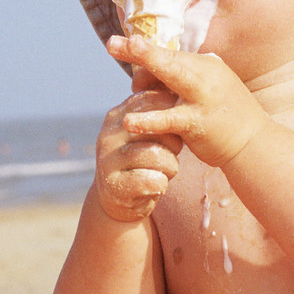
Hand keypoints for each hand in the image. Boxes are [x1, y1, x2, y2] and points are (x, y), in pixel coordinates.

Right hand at [94, 85, 182, 221]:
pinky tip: (156, 185)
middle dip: (174, 143)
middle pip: (158, 128)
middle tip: (172, 153)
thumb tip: (185, 93)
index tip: (177, 130)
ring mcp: (108, 160)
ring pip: (158, 155)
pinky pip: (153, 181)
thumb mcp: (148, 133)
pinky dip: (162, 184)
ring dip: (171, 166)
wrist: (118, 199)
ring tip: (165, 170)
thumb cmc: (143, 160)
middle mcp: (109, 134)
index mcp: (118, 115)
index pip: (153, 101)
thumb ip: (159, 115)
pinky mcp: (114, 185)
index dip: (174, 116)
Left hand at [107, 35, 268, 167]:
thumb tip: (166, 60)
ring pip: (173, 77)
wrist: (255, 143)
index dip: (145, 55)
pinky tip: (130, 122)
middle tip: (112, 43)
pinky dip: (150, 120)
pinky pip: (170, 119)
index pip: (170, 56)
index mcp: (206, 65)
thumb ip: (189, 75)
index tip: (123, 45)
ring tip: (124, 72)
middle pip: (169, 58)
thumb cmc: (230, 116)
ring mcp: (203, 98)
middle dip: (141, 50)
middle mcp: (206, 75)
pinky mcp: (198, 122)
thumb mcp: (211, 88)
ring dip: (149, 69)